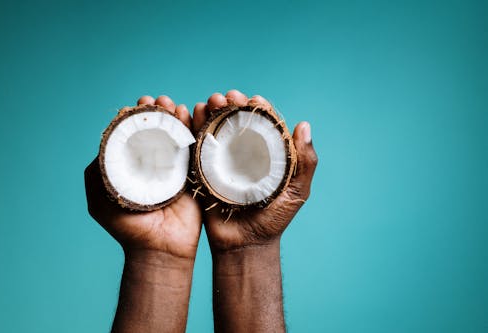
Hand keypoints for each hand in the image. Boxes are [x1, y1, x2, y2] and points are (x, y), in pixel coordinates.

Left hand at [84, 95, 201, 258]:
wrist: (159, 249)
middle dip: (158, 112)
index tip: (141, 104)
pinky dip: (194, 130)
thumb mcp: (100, 201)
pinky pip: (195, 149)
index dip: (138, 117)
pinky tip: (191, 115)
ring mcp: (175, 168)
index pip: (134, 135)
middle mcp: (153, 164)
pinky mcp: (195, 175)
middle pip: (157, 131)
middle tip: (160, 101)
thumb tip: (105, 142)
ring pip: (176, 136)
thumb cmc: (127, 228)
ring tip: (174, 106)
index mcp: (132, 167)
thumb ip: (97, 173)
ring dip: (176, 117)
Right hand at [193, 90, 317, 251]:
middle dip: (231, 105)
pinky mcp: (203, 171)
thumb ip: (305, 163)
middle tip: (227, 96)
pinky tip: (194, 113)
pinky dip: (195, 128)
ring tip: (211, 101)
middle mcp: (244, 155)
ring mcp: (222, 162)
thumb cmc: (274, 221)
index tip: (253, 98)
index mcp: (266, 155)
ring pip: (216, 130)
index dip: (258, 108)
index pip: (263, 124)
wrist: (244, 245)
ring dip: (212, 111)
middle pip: (237, 122)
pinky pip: (198, 147)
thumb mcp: (297, 192)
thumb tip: (304, 125)